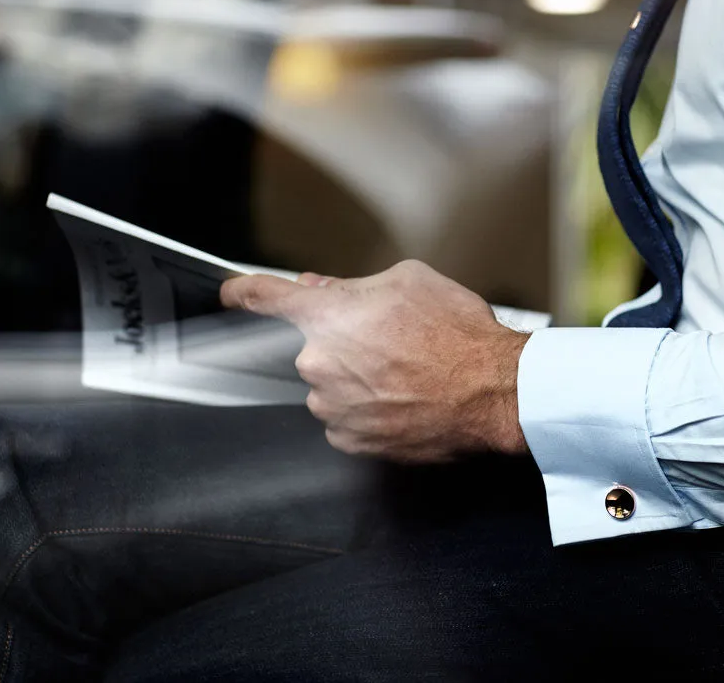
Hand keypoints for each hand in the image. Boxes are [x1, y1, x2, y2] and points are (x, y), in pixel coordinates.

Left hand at [220, 260, 530, 462]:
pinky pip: (345, 418)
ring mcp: (331, 407)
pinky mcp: (351, 440)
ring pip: (330, 384)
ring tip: (405, 372)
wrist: (491, 390)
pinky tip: (401, 397)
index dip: (243, 292)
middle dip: (342, 340)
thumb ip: (354, 286)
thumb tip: (321, 288)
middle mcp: (318, 363)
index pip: (264, 297)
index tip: (231, 294)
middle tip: (389, 341)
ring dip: (356, 377)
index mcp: (326, 317)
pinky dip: (366, 408)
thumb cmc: (456, 332)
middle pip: (312, 346)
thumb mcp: (409, 282)